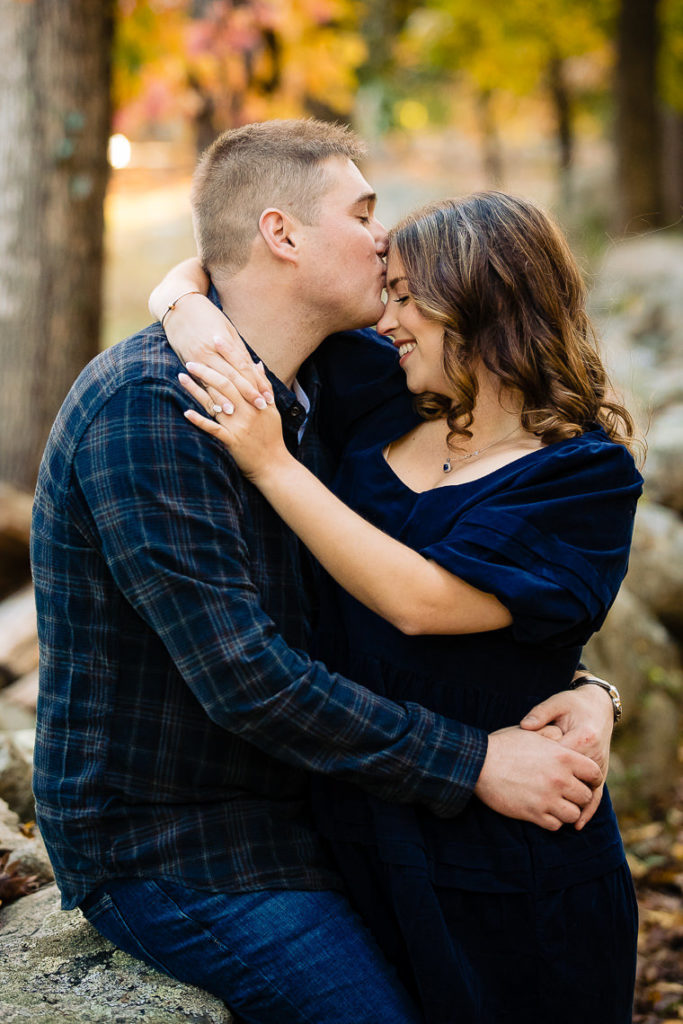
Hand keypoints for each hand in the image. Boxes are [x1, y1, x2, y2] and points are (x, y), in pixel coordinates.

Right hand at [163, 291, 272, 409]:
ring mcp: (198, 357)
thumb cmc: (207, 316)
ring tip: (236, 413)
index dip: (258, 382)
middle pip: (233, 376)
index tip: (268, 397)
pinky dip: (208, 395)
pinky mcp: (187, 362)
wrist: (179, 306)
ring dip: (226, 399)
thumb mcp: (227, 329)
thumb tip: (254, 369)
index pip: (245, 366)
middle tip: (260, 407)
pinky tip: (213, 407)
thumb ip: (239, 351)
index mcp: (225, 342)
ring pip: (216, 381)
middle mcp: (212, 351)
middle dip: (247, 393)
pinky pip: (200, 382)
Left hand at [179, 362, 289, 481]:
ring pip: (216, 402)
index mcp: (258, 399)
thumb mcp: (271, 409)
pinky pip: (213, 429)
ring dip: (197, 389)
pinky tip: (185, 412)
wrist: (273, 465)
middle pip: (226, 383)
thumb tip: (256, 363)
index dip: (229, 354)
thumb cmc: (271, 435)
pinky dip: (199, 420)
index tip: (217, 339)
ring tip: (181, 376)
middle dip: (207, 369)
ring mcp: (239, 425)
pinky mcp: (231, 441)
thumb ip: (263, 385)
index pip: (242, 371)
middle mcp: (249, 409)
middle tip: (190, 358)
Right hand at [474, 725, 602, 830]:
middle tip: (567, 793)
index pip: (594, 773)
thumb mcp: (531, 733)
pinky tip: (543, 811)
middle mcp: (560, 779)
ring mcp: (548, 798)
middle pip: (586, 796)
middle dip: (578, 795)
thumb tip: (562, 737)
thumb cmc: (504, 745)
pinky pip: (555, 825)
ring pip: (573, 814)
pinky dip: (552, 820)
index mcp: (563, 756)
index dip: (591, 778)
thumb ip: (552, 735)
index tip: (584, 780)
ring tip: (556, 804)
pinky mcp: (534, 813)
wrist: (479, 763)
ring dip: (567, 810)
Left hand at [520, 685, 613, 829]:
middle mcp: (594, 754)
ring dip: (570, 807)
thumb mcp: (555, 703)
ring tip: (550, 821)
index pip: (560, 762)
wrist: (597, 704)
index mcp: (582, 737)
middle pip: (573, 782)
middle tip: (531, 804)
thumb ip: (540, 714)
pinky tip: (575, 825)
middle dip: (554, 794)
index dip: (541, 771)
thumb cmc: (572, 704)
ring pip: (587, 793)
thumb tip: (524, 726)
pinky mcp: (601, 772)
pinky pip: (596, 796)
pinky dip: (587, 811)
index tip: (520, 778)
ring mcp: (600, 765)